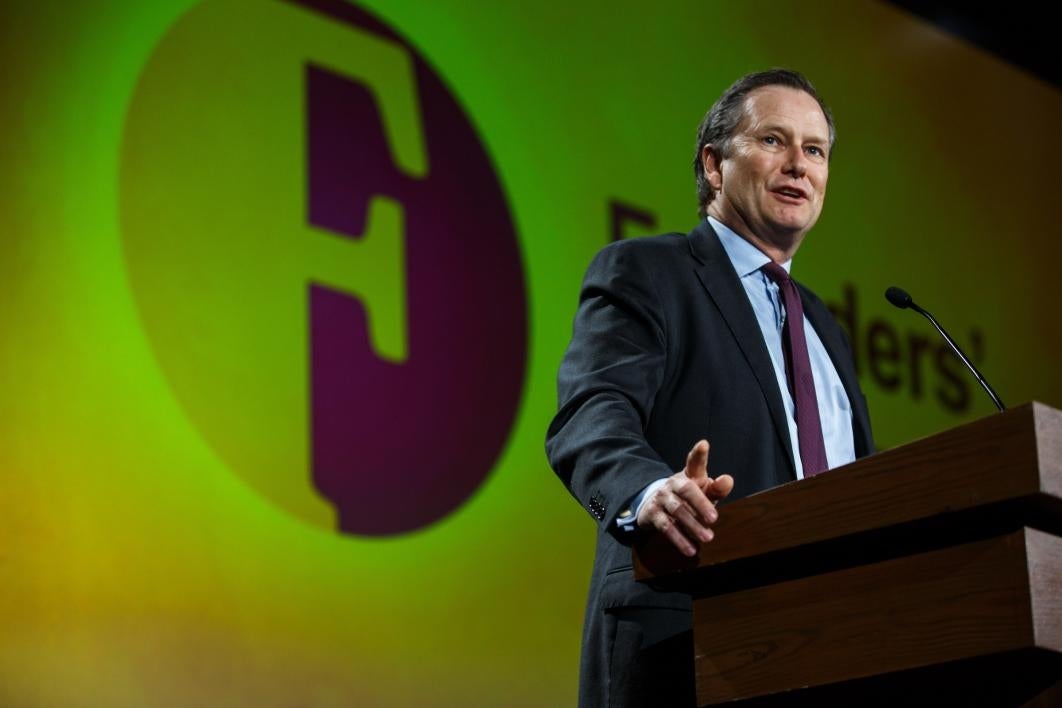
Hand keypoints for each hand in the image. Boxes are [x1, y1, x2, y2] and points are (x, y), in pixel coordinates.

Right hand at [636, 440, 733, 555]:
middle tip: (714, 518)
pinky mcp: (652, 514)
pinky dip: (679, 540)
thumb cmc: (686, 498)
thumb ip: (717, 488)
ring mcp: (661, 498)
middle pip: (686, 490)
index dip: (698, 454)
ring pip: (677, 510)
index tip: (703, 445)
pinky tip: (690, 549)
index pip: (693, 462)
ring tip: (707, 538)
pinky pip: (666, 527)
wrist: (655, 506)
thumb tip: (728, 480)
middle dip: (700, 503)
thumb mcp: (702, 491)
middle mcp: (673, 484)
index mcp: (688, 475)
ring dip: (692, 525)